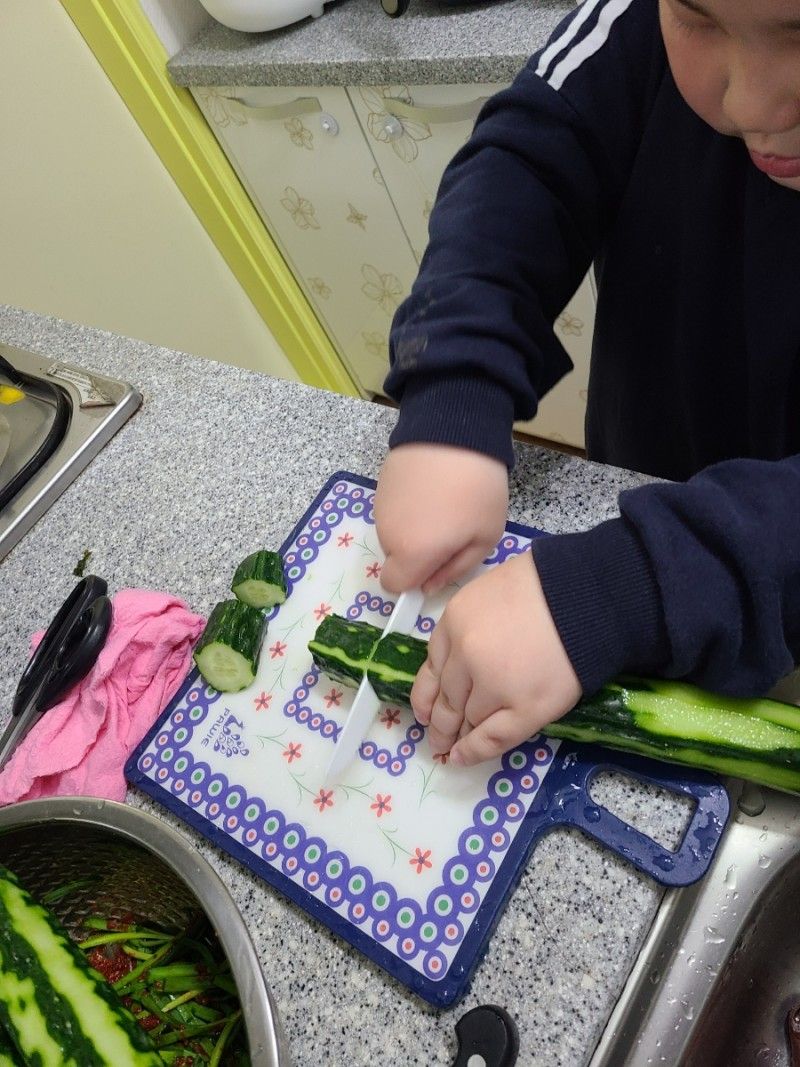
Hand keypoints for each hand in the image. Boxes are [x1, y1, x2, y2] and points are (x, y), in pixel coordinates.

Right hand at [374, 443, 507, 593]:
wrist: (455, 431)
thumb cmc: (477, 490)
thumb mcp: (485, 536)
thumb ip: (455, 569)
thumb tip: (428, 586)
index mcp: (412, 554)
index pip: (393, 586)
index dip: (413, 582)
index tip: (434, 567)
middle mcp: (387, 534)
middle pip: (396, 558)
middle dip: (416, 553)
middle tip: (450, 529)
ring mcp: (380, 507)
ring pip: (394, 532)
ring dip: (413, 527)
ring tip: (443, 503)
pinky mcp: (380, 484)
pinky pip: (393, 508)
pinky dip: (408, 505)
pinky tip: (431, 486)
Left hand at [411, 549, 581, 765]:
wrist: (586, 595)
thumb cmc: (544, 586)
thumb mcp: (488, 594)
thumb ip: (469, 625)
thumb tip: (462, 662)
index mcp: (454, 622)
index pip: (433, 669)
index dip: (428, 695)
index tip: (426, 712)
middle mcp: (465, 655)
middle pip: (448, 697)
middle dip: (441, 721)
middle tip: (437, 737)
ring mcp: (493, 685)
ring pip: (467, 719)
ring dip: (458, 736)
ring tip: (452, 749)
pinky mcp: (524, 709)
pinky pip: (492, 738)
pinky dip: (473, 752)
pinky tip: (461, 758)